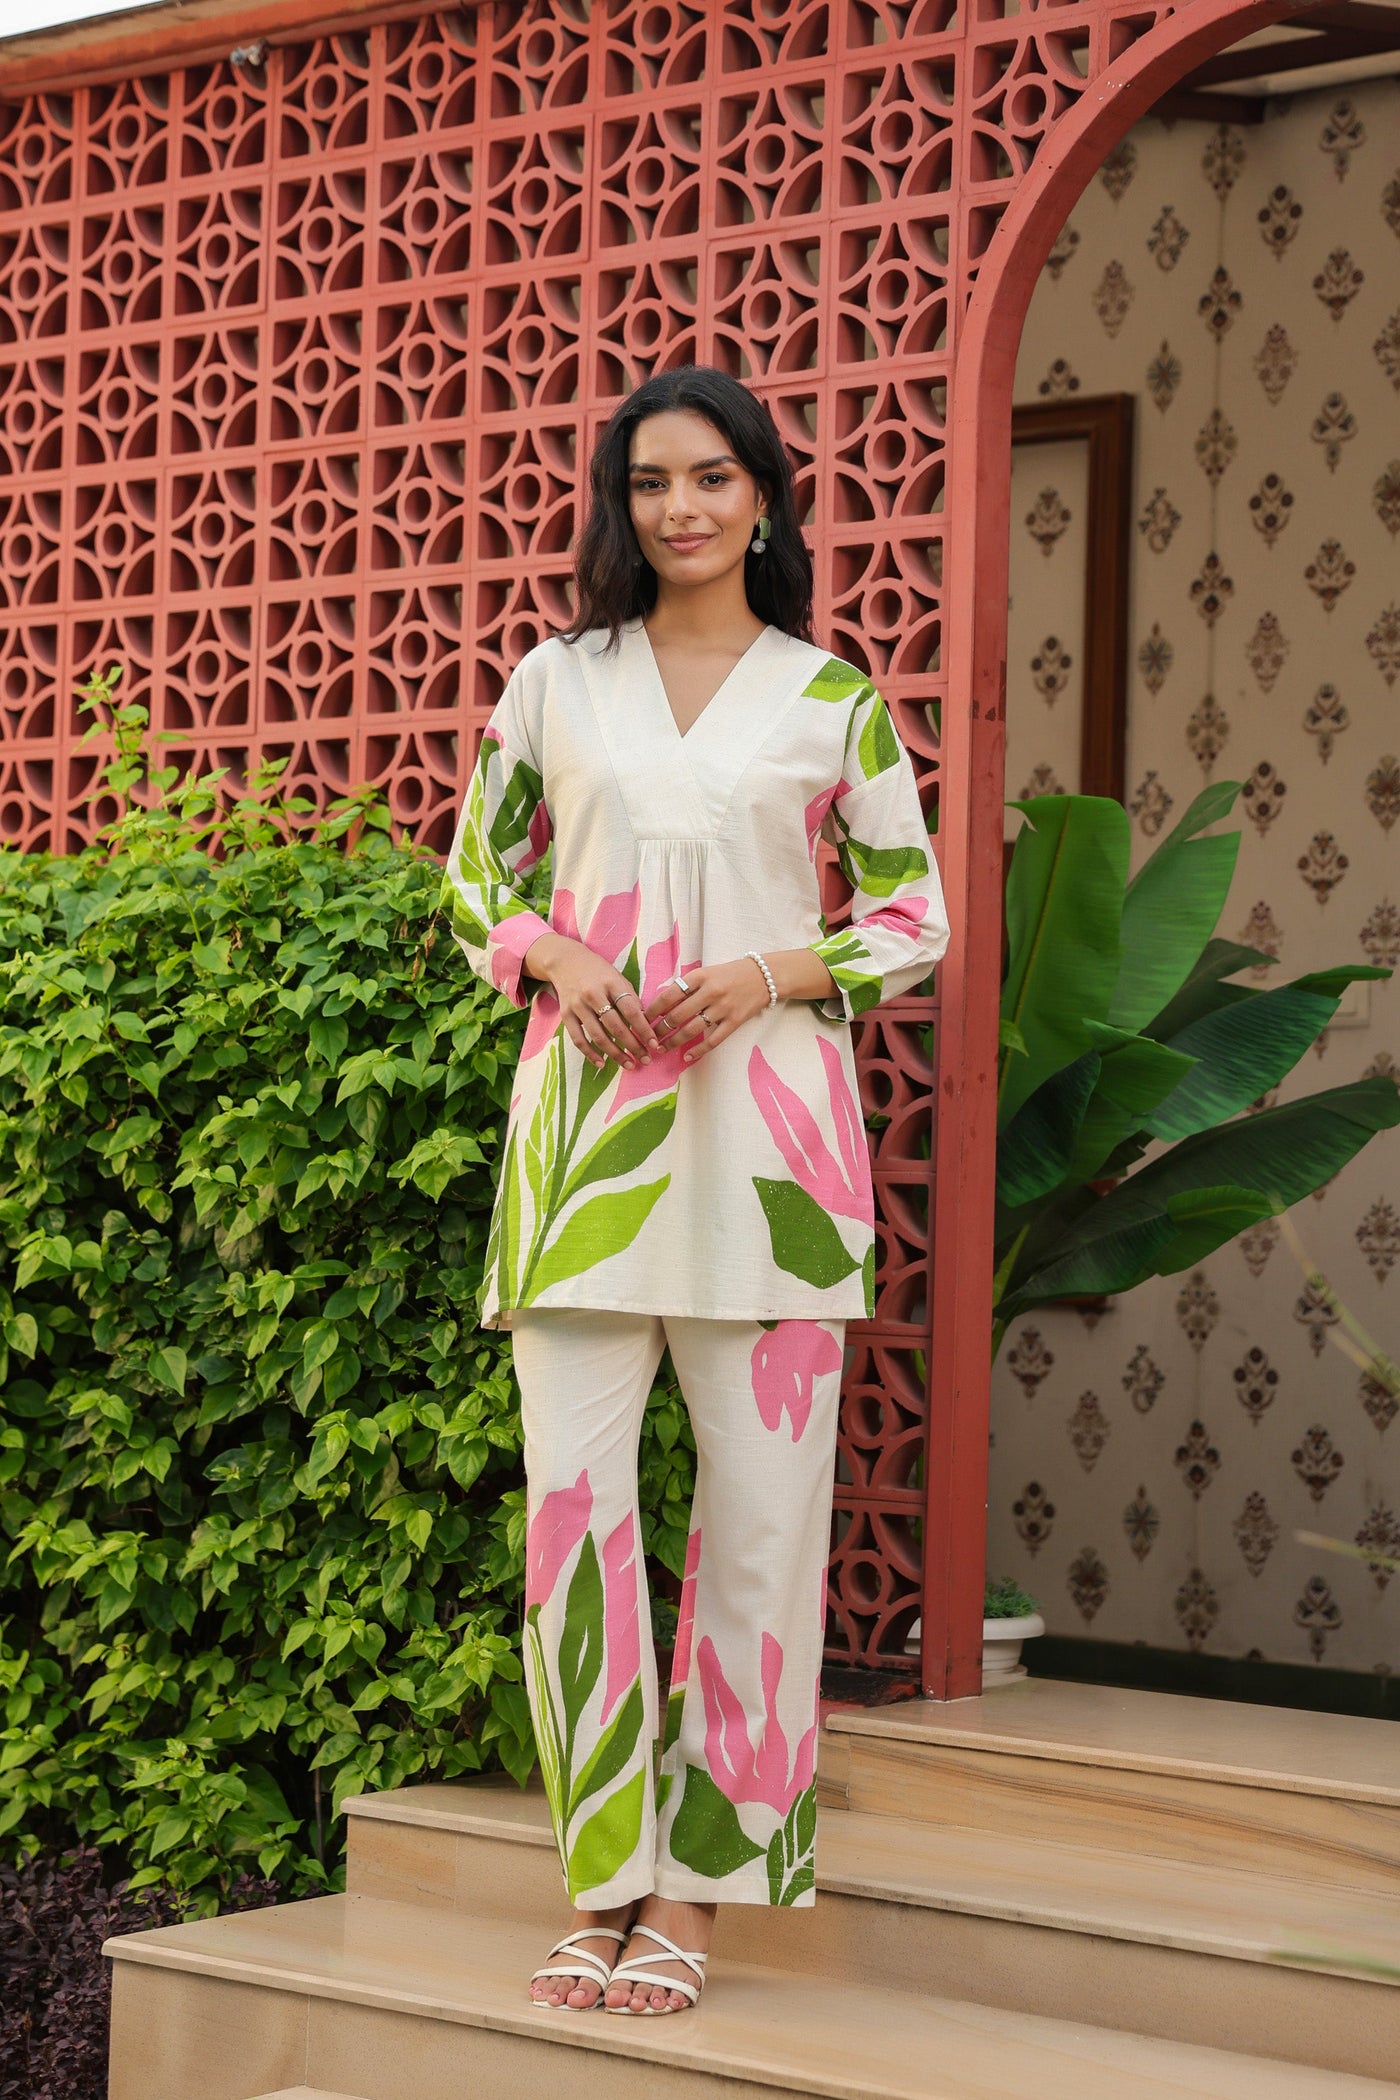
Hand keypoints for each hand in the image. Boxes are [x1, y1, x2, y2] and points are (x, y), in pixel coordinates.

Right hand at [522, 933, 661, 1070]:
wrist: (564, 961)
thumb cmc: (597, 971)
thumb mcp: (617, 977)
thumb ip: (630, 998)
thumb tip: (644, 1023)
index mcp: (611, 983)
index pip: (631, 1010)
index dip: (644, 1029)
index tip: (654, 1044)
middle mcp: (593, 994)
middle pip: (616, 1026)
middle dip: (633, 1046)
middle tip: (645, 1059)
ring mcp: (578, 1005)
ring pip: (598, 1035)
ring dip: (615, 1053)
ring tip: (629, 1064)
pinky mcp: (565, 1014)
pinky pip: (578, 1039)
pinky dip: (590, 1053)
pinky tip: (602, 1063)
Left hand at [645, 957, 771, 1065]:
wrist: (765, 976)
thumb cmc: (731, 974)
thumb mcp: (707, 972)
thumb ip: (687, 986)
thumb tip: (662, 1004)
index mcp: (700, 976)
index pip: (669, 994)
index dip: (653, 1009)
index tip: (643, 1018)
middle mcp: (710, 991)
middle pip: (677, 1015)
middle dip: (660, 1029)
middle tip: (649, 1038)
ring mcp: (723, 1008)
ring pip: (692, 1029)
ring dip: (673, 1042)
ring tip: (661, 1049)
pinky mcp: (734, 1021)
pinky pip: (713, 1040)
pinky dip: (698, 1050)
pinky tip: (686, 1057)